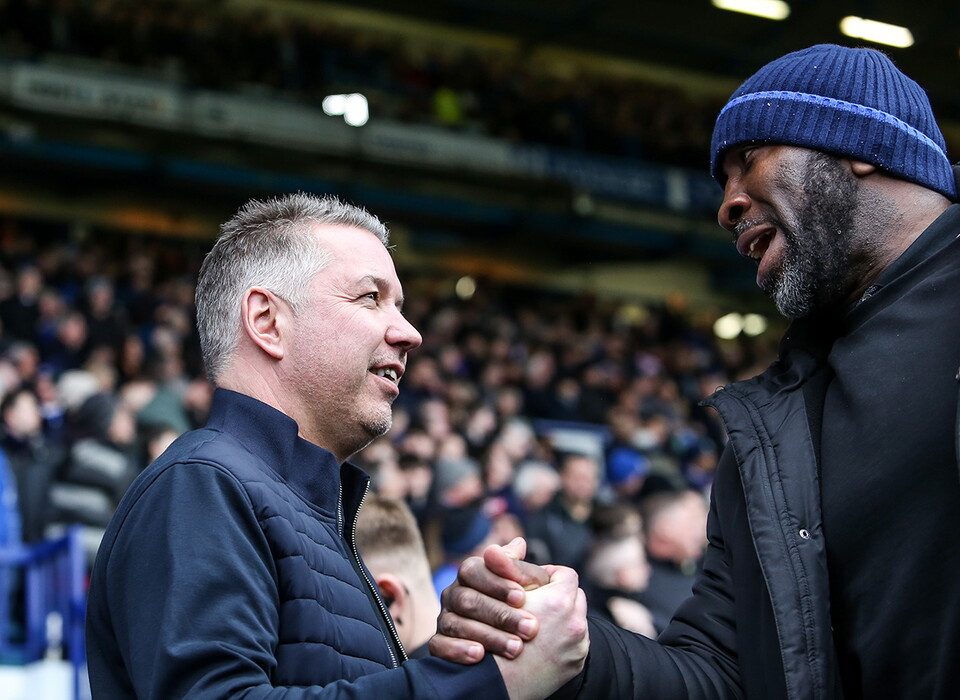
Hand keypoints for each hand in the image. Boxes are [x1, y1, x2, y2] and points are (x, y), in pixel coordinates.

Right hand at [430, 538, 550, 662]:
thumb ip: (522, 570)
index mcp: (472, 574)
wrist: (512, 649)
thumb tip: (519, 543)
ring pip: (456, 624)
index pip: (474, 570)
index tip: (522, 597)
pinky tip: (480, 655)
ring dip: (488, 635)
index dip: (497, 583)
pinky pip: (439, 645)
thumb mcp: (528, 587)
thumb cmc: (521, 608)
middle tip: (530, 628)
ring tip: (516, 648)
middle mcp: (454, 594)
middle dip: (500, 615)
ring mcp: (444, 619)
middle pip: (467, 599)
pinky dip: (458, 650)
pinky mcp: (438, 644)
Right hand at [494, 565, 588, 699]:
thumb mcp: (494, 593)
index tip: (529, 584)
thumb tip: (520, 541)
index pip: (563, 574)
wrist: (489, 688)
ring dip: (558, 619)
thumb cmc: (487, 635)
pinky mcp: (575, 666)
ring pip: (575, 619)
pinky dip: (559, 641)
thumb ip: (510, 566)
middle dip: (554, 597)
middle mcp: (575, 624)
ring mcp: (578, 647)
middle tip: (535, 603)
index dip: (544, 575)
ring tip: (536, 624)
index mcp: (559, 601)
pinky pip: (574, 643)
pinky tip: (538, 643)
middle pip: (573, 596)